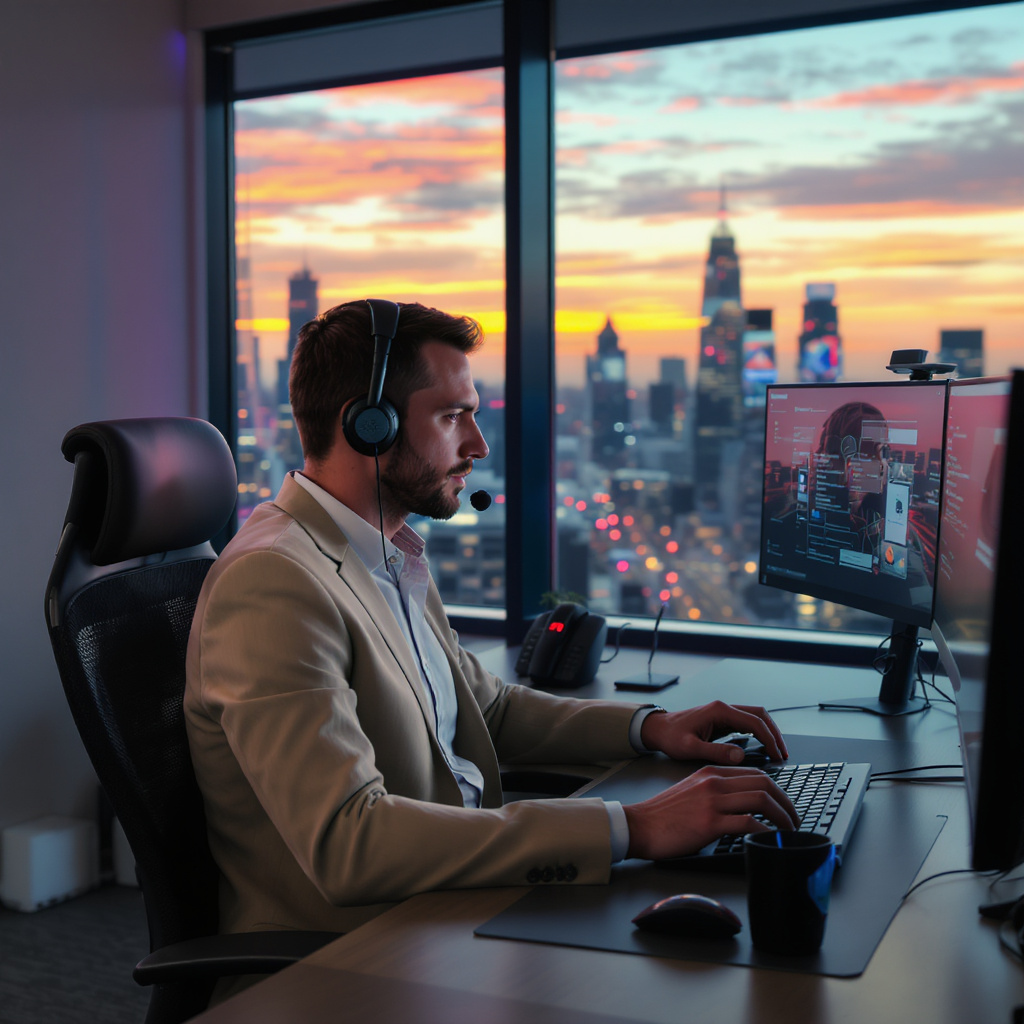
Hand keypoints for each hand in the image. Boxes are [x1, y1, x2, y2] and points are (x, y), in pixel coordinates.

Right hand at [623, 766, 799, 860]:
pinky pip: (749, 824)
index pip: (755, 773)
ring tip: (789, 830)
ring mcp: (712, 801)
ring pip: (761, 800)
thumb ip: (715, 791)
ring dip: (782, 817)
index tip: (784, 805)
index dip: (776, 789)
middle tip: (794, 819)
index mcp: (710, 772)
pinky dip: (766, 832)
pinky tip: (770, 840)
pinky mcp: (710, 823)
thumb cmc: (664, 814)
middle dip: (786, 802)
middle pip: (764, 783)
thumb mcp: (691, 791)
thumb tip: (741, 805)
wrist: (640, 825)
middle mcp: (714, 782)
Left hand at [639, 701, 788, 763]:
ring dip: (768, 732)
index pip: (754, 722)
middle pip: (759, 715)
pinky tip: (762, 747)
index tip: (777, 755)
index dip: (769, 739)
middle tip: (783, 753)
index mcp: (719, 711)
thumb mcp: (691, 748)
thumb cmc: (671, 737)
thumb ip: (716, 752)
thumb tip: (740, 756)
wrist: (657, 729)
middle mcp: (724, 708)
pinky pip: (746, 723)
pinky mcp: (722, 720)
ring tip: (777, 751)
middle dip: (774, 733)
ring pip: (755, 717)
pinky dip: (758, 733)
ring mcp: (723, 713)